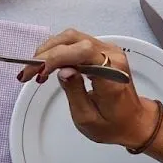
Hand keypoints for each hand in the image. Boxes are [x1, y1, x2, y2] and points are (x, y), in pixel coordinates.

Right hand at [18, 29, 158, 148]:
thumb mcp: (87, 117)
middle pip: (73, 40)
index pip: (81, 52)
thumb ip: (74, 92)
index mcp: (111, 74)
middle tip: (27, 72)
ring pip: (71, 37)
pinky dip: (56, 50)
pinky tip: (47, 65)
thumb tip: (62, 71)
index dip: (55, 58)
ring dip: (49, 50)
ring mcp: (108, 50)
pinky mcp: (102, 51)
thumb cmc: (113, 124)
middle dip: (45, 54)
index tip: (37, 73)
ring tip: (35, 70)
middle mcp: (112, 55)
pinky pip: (75, 42)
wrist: (134, 121)